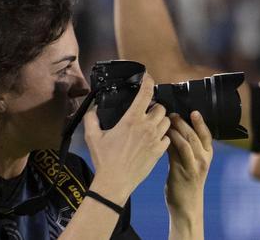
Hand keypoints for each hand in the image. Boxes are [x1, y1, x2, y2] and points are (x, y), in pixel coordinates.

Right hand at [84, 75, 170, 201]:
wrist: (114, 182)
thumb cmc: (104, 159)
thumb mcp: (93, 137)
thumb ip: (91, 119)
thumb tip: (91, 107)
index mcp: (132, 120)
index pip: (145, 94)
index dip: (148, 82)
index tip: (147, 77)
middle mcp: (147, 126)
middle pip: (161, 108)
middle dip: (155, 107)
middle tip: (147, 111)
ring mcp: (156, 138)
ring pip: (168, 121)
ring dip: (161, 120)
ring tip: (152, 124)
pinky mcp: (160, 150)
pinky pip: (168, 137)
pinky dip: (164, 135)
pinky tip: (155, 138)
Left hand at [165, 111, 212, 213]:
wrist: (186, 205)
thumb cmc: (186, 183)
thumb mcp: (190, 164)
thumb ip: (184, 150)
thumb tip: (173, 132)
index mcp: (208, 155)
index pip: (207, 134)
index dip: (201, 122)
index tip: (194, 111)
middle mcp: (204, 159)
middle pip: (195, 135)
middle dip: (184, 123)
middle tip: (173, 114)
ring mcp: (195, 165)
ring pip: (187, 142)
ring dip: (177, 130)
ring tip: (168, 122)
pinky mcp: (184, 172)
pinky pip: (178, 153)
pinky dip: (172, 142)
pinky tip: (164, 137)